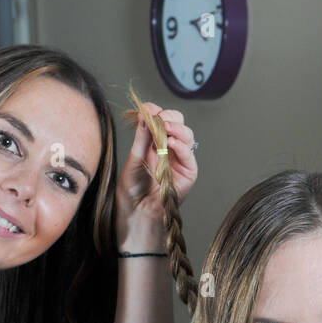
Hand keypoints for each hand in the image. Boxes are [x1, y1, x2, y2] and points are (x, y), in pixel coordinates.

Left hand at [115, 102, 196, 250]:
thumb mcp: (133, 158)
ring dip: (177, 129)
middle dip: (169, 117)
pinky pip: (190, 155)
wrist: (137, 213)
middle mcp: (169, 148)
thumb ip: (141, 138)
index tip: (146, 109)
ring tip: (165, 130)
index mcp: (154, 142)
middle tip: (158, 119)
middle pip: (177, 123)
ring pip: (187, 135)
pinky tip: (172, 144)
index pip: (160, 119)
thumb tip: (145, 115)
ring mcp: (179, 160)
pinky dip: (182, 147)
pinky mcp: (188, 173)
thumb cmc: (131, 189)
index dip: (155, 111)